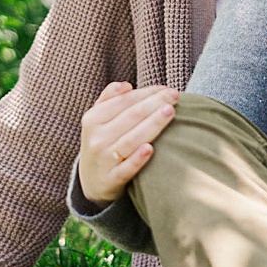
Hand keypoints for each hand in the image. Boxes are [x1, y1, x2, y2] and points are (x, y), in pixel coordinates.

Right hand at [78, 81, 177, 205]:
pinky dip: (137, 159)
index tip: (166, 89)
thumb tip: (126, 85)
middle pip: (130, 118)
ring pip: (130, 140)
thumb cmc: (102, 143)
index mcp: (93, 119)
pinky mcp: (111, 180)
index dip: (146, 93)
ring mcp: (103, 160)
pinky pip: (125, 169)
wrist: (91, 181)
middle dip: (154, 104)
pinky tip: (150, 149)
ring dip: (151, 125)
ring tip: (170, 112)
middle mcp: (97, 138)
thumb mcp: (97, 120)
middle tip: (175, 95)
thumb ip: (109, 99)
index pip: (124, 102)